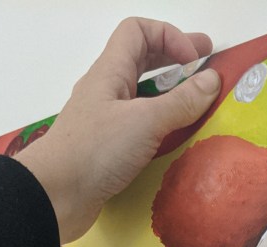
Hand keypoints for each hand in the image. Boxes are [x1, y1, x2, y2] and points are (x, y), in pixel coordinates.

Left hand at [15, 18, 220, 242]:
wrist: (55, 195)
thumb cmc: (96, 151)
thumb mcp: (145, 122)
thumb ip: (181, 102)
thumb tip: (212, 80)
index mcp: (110, 72)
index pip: (138, 32)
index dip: (170, 36)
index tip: (195, 59)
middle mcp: (106, 91)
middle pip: (141, 60)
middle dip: (174, 60)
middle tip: (206, 70)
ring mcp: (104, 121)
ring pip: (140, 95)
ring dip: (168, 95)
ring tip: (194, 106)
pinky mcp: (106, 149)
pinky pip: (137, 126)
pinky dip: (158, 126)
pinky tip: (171, 140)